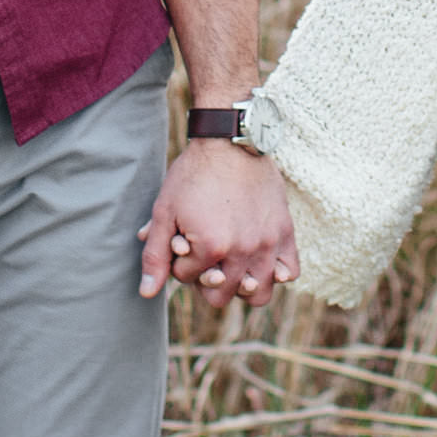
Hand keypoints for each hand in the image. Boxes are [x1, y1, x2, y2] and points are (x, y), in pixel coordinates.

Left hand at [137, 138, 299, 304]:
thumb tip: (146, 293)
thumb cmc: (193, 174)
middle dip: (206, 280)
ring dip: (241, 286)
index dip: (179, 261)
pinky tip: (260, 261)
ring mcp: (267, 243)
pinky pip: (290, 273)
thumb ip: (155, 255)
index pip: (188, 279)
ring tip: (232, 267)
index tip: (182, 239)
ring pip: (258, 295)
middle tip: (203, 258)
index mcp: (211, 247)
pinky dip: (276, 274)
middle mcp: (243, 251)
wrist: (229, 141)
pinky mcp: (285, 232)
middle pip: (220, 296)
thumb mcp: (165, 211)